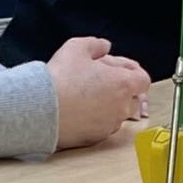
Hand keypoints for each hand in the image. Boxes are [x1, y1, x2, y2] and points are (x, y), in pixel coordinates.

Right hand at [46, 36, 154, 151]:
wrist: (39, 110)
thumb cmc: (60, 79)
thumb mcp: (77, 47)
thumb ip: (96, 44)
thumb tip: (104, 46)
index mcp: (123, 84)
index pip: (143, 79)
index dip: (131, 71)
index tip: (117, 67)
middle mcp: (121, 107)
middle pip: (132, 97)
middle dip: (119, 87)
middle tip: (98, 78)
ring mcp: (109, 125)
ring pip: (116, 113)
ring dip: (107, 103)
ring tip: (85, 93)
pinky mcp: (95, 138)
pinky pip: (101, 126)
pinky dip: (94, 118)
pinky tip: (77, 109)